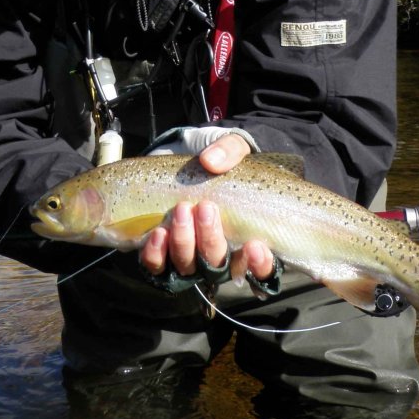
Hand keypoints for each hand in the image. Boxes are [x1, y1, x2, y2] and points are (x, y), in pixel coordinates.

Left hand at [139, 133, 275, 282]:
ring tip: (181, 210)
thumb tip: (210, 162)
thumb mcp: (231, 148)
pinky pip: (158, 267)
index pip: (262, 269)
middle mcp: (218, 256)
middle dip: (211, 240)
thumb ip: (229, 150)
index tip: (255, 245)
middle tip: (206, 207)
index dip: (260, 265)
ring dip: (184, 242)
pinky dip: (157, 254)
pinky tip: (159, 232)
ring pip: (188, 268)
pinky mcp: (162, 255)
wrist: (182, 161)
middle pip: (217, 267)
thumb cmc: (218, 161)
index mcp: (246, 240)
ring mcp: (188, 259)